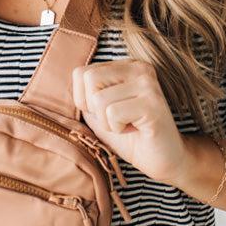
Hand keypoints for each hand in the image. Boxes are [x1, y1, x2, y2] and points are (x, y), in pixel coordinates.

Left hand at [72, 59, 187, 184]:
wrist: (165, 160)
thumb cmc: (132, 137)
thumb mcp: (101, 113)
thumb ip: (85, 96)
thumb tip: (61, 88)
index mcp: (127, 65)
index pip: (81, 73)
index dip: (84, 101)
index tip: (108, 113)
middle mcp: (140, 68)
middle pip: (89, 79)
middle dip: (95, 110)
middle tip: (118, 120)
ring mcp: (148, 83)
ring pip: (99, 100)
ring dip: (108, 123)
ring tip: (129, 125)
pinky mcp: (152, 103)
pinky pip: (112, 113)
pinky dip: (118, 129)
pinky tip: (136, 130)